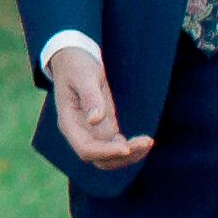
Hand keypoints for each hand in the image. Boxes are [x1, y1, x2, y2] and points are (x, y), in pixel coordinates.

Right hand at [47, 40, 152, 172]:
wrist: (74, 58)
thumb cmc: (77, 65)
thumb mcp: (84, 76)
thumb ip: (90, 97)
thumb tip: (94, 120)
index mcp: (69, 122)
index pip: (85, 149)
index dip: (106, 152)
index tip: (126, 147)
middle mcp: (78, 132)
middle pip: (99, 159)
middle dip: (122, 156)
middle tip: (146, 142)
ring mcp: (90, 132)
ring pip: (109, 157)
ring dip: (129, 155)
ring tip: (148, 142)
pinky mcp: (102, 128)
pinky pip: (115, 146)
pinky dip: (130, 148)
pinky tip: (144, 141)